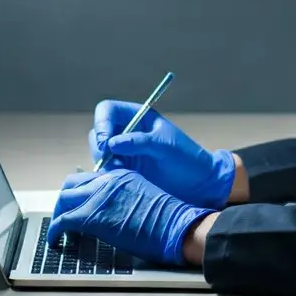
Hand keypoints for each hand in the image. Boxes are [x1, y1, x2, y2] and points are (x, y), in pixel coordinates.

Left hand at [48, 169, 213, 265]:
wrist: (175, 226)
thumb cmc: (167, 219)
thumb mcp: (144, 197)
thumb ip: (125, 197)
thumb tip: (113, 210)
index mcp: (120, 175)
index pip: (89, 177)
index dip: (79, 192)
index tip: (75, 203)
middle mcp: (106, 180)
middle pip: (71, 184)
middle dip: (63, 200)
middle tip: (63, 215)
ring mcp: (98, 196)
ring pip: (64, 199)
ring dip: (58, 214)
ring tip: (58, 230)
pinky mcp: (92, 215)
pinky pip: (63, 220)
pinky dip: (55, 231)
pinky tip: (55, 240)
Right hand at [89, 100, 236, 208]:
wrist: (197, 185)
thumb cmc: (186, 158)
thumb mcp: (165, 146)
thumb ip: (139, 142)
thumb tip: (111, 144)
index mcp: (136, 117)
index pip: (107, 110)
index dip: (102, 123)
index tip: (106, 143)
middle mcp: (126, 132)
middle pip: (98, 132)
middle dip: (100, 147)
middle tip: (114, 163)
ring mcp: (123, 152)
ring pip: (99, 154)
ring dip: (105, 164)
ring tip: (123, 174)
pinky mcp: (124, 171)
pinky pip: (106, 171)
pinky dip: (109, 176)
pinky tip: (123, 182)